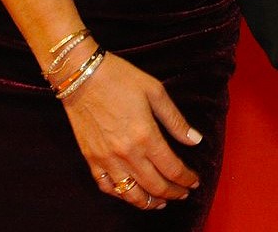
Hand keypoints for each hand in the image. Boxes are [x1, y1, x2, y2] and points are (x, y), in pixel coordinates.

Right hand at [62, 51, 200, 211]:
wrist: (82, 75)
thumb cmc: (121, 78)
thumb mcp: (156, 92)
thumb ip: (176, 121)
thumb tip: (196, 141)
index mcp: (146, 136)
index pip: (172, 168)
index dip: (187, 179)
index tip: (195, 181)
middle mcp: (126, 153)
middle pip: (155, 185)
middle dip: (174, 192)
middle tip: (184, 193)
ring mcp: (106, 159)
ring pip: (130, 193)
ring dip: (149, 202)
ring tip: (162, 202)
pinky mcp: (90, 158)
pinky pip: (106, 186)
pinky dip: (121, 194)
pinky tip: (131, 193)